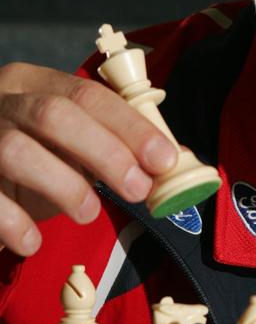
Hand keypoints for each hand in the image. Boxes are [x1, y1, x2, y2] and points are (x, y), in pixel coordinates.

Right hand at [0, 62, 177, 255]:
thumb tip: (171, 161)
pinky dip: (12, 222)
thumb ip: (108, 142)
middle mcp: (1, 100)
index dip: (130, 127)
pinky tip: (32, 241)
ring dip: (64, 185)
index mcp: (32, 82)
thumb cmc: (27, 155)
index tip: (164, 160)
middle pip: (55, 116)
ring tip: (89, 213)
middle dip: (106, 153)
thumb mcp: (64, 139)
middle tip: (139, 189)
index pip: (89, 94)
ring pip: (17, 152)